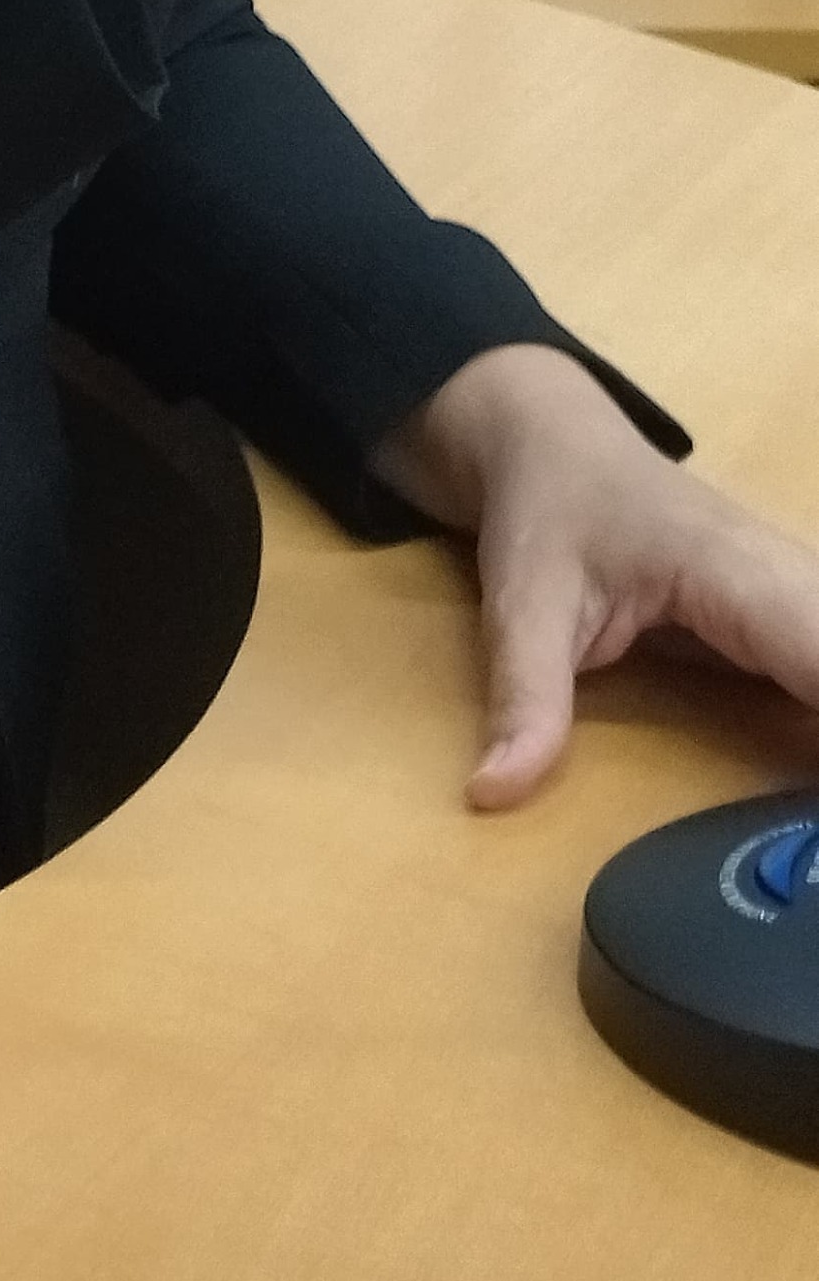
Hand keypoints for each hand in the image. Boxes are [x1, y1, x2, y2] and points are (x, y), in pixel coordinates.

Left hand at [371, 343, 818, 809]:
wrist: (544, 438)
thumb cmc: (544, 505)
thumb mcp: (523, 604)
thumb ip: (524, 699)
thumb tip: (495, 794)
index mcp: (737, 572)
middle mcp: (788, 578)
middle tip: (812, 843)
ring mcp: (794, 592)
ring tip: (807, 825)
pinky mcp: (785, 614)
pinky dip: (817, 714)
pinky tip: (802, 786)